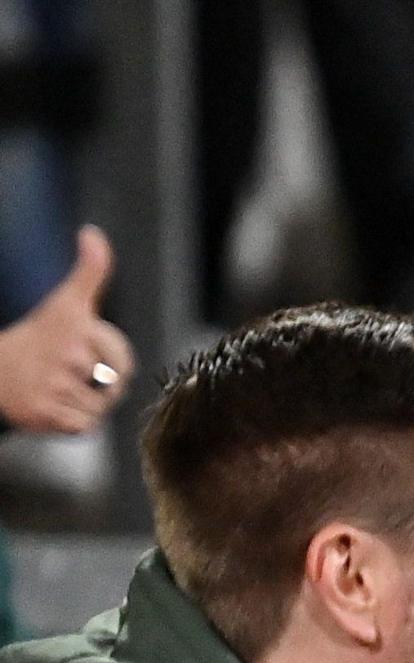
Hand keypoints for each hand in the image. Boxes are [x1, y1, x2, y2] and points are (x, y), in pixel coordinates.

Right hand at [0, 228, 128, 435]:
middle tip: (73, 372)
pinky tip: (55, 403)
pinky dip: (75, 420)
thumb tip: (92, 234)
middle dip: (101, 382)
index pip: (123, 360)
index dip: (110, 357)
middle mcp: (66, 357)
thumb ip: (90, 270)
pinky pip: (87, 425)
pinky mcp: (48, 416)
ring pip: (102, 406)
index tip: (85, 348)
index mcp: (74, 327)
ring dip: (88, 401)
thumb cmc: (38, 337)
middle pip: (115, 384)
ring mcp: (56, 387)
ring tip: (61, 386)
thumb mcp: (67, 301)